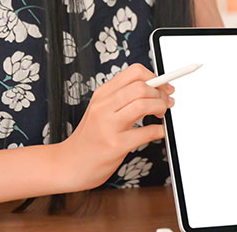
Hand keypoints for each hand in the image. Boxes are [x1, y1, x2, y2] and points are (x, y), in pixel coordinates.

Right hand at [58, 64, 173, 190]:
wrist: (70, 164)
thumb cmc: (90, 138)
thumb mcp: (101, 110)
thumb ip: (122, 98)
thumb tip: (154, 88)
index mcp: (102, 94)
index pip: (134, 72)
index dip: (155, 77)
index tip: (164, 86)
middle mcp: (104, 107)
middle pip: (141, 87)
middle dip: (161, 93)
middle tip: (166, 102)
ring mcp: (108, 126)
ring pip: (143, 104)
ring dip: (160, 108)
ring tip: (162, 115)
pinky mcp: (115, 145)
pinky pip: (146, 133)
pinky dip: (159, 131)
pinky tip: (159, 132)